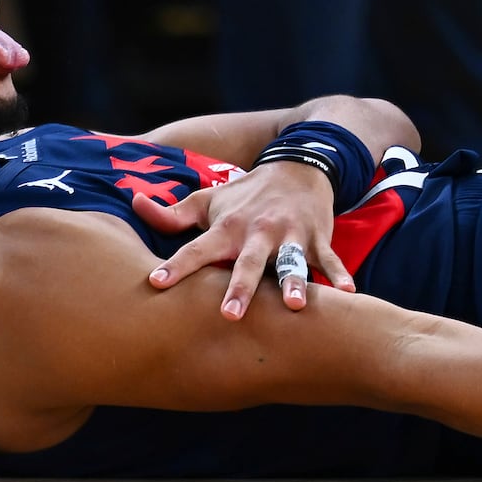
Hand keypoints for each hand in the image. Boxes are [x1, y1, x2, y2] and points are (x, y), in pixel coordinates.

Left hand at [134, 162, 356, 319]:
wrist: (298, 166)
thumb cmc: (245, 194)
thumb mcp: (208, 199)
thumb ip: (171, 213)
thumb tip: (134, 202)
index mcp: (227, 227)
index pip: (196, 249)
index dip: (176, 266)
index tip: (156, 283)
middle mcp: (258, 232)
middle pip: (247, 263)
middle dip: (240, 288)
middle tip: (230, 315)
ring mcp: (290, 235)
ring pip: (291, 262)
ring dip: (294, 282)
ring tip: (295, 305)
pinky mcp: (318, 238)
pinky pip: (330, 259)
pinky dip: (339, 275)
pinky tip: (347, 293)